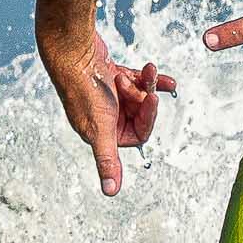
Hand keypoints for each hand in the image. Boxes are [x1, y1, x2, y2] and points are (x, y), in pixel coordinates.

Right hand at [39, 27, 176, 195]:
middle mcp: (104, 116)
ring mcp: (108, 96)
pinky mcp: (110, 76)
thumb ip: (107, 161)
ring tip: (143, 70)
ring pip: (140, 95)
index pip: (138, 134)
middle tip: (138, 85)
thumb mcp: (100, 129)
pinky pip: (138, 81)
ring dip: (145, 83)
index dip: (147, 117)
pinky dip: (152, 79)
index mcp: (100, 133)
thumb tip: (110, 191)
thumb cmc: (85, 89)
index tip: (149, 99)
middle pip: (140, 114)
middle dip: (144, 96)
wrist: (74, 51)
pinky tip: (168, 79)